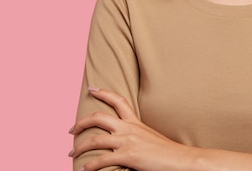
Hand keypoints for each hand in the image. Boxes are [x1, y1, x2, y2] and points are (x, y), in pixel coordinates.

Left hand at [69, 88, 188, 170]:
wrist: (180, 159)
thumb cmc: (167, 151)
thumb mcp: (149, 137)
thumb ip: (136, 135)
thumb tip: (126, 141)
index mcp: (135, 122)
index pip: (118, 100)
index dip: (103, 93)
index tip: (92, 89)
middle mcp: (129, 128)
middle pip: (99, 117)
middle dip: (81, 123)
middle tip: (71, 130)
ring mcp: (127, 141)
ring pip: (95, 140)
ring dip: (79, 148)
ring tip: (72, 154)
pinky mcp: (128, 156)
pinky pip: (101, 160)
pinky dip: (90, 166)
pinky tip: (84, 170)